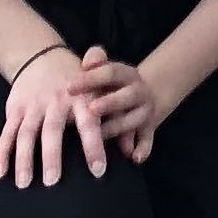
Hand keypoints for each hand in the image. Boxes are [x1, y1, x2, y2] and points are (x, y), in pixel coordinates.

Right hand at [0, 43, 116, 186]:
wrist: (42, 55)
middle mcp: (56, 102)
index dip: (94, 145)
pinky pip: (7, 133)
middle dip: (52, 155)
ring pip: (26, 133)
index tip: (99, 170)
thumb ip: (116, 118)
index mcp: (82, 98)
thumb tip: (131, 150)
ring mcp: (33, 106)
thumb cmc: (80, 83)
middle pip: (52, 130)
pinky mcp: (15, 109)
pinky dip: (1, 153)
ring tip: (25, 184)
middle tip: (53, 182)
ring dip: (24, 159)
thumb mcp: (100, 88)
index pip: (89, 123)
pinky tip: (0, 174)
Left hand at [72, 49, 167, 165]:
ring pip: (135, 120)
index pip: (109, 72)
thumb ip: (96, 62)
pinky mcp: (149, 129)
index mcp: (126, 74)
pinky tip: (134, 157)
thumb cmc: (113, 84)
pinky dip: (143, 149)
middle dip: (110, 102)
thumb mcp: (107, 69)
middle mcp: (138, 91)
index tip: (68, 87)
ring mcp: (145, 111)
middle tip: (91, 109)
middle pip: (127, 95)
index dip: (90, 79)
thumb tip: (88, 60)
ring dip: (118, 128)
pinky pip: (148, 140)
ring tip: (100, 136)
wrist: (146, 94)